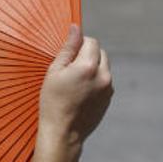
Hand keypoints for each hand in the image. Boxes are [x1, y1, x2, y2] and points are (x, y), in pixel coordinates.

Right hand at [38, 25, 112, 156]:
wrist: (63, 133)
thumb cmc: (53, 102)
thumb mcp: (54, 72)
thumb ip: (67, 48)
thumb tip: (75, 28)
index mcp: (88, 66)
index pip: (91, 41)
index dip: (79, 44)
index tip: (68, 54)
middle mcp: (103, 75)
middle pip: (100, 52)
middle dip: (87, 54)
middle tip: (70, 68)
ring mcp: (109, 88)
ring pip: (103, 67)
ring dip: (92, 68)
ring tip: (74, 82)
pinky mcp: (109, 98)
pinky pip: (105, 80)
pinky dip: (95, 81)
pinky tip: (80, 92)